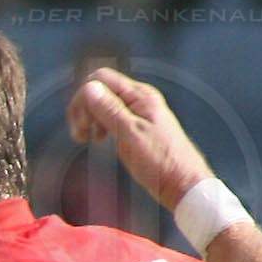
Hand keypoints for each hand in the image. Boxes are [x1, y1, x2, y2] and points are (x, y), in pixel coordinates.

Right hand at [68, 67, 213, 210]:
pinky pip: (109, 116)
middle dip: (83, 109)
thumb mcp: (130, 134)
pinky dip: (97, 125)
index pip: (100, 79)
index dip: (84, 98)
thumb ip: (110, 110)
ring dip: (88, 118)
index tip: (82, 124)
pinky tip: (98, 140)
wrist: (180, 182)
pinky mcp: (134, 125)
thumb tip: (89, 88)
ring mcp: (136, 111)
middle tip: (81, 135)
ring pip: (101, 103)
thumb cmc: (160, 162)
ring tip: (87, 139)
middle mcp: (138, 99)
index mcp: (140, 96)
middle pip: (98, 89)